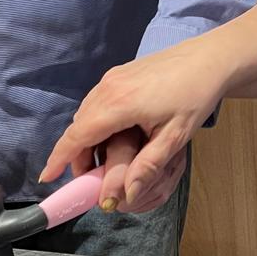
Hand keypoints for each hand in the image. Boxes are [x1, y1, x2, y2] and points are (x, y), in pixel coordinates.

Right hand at [40, 40, 227, 207]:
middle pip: (78, 126)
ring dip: (86, 138)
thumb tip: (127, 197)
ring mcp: (112, 78)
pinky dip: (95, 122)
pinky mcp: (120, 73)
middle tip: (90, 179)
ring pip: (86, 113)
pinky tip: (112, 136)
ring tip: (102, 161)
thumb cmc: (195, 96)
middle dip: (76, 154)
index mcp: (118, 105)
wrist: (209, 58)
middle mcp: (108, 88)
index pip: (77, 136)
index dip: (59, 159)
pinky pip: (96, 101)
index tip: (47, 178)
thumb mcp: (175, 137)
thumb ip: (147, 166)